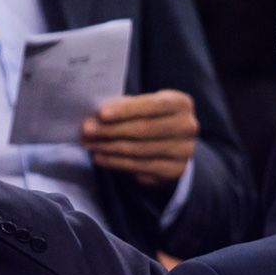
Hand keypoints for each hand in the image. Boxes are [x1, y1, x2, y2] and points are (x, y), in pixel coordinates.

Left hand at [81, 90, 196, 186]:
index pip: (152, 105)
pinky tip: (101, 158)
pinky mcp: (175, 171)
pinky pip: (141, 167)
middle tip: (87, 131)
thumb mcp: (143, 105)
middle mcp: (188, 127)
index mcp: (181, 103)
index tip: (101, 114)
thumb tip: (95, 118)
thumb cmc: (151, 117)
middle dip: (112, 131)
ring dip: (110, 148)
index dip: (126, 110)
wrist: (173, 142)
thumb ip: (124, 108)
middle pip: (145, 130)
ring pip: (140, 150)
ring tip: (90, 145)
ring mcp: (184, 151)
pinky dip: (117, 163)